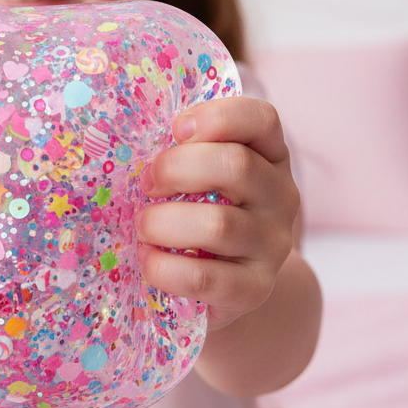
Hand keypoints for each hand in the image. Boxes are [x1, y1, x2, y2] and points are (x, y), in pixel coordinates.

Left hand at [136, 96, 299, 331]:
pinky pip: (204, 276)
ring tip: (142, 225)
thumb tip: (127, 142)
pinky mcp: (254, 289)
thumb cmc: (200, 213)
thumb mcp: (201, 176)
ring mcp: (273, 245)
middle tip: (146, 183)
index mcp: (268, 155)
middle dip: (176, 168)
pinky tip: (148, 260)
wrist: (225, 287)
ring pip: (219, 224)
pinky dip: (165, 267)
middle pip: (236, 165)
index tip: (176, 130)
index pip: (262, 119)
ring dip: (164, 222)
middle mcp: (281, 196)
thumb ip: (182, 152)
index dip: (218, 117)